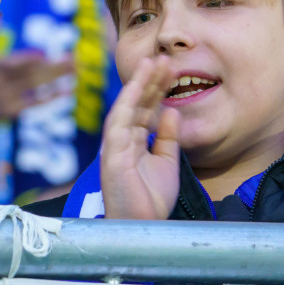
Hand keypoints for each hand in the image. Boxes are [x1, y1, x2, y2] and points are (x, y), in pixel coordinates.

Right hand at [0, 51, 74, 120]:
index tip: (45, 56)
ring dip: (56, 76)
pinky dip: (51, 95)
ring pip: (34, 85)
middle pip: (29, 74)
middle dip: (53, 66)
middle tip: (75, 60)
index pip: (14, 64)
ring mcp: (4, 97)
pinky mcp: (9, 110)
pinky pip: (34, 101)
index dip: (30, 59)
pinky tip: (68, 90)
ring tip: (75, 69)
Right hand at [100, 56, 180, 219]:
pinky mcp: (112, 154)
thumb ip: (167, 138)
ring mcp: (115, 146)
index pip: (145, 108)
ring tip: (151, 62)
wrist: (142, 226)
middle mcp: (122, 140)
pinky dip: (127, 102)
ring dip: (138, 84)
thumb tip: (172, 111)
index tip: (170, 69)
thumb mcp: (166, 162)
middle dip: (150, 80)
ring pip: (126, 107)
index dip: (157, 88)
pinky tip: (137, 85)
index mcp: (134, 142)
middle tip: (164, 58)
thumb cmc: (150, 199)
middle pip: (136, 103)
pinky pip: (118, 122)